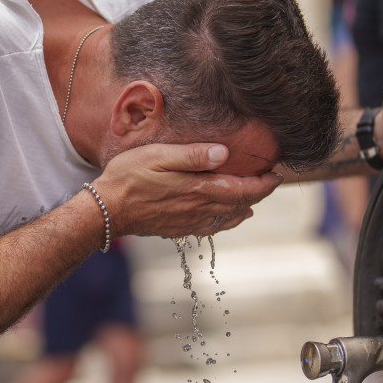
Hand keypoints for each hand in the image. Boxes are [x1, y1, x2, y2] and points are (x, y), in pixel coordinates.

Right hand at [92, 143, 282, 238]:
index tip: (276, 174)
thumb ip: (193, 155)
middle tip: (270, 182)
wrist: (106, 210)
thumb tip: (225, 153)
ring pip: (228, 217)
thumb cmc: (129, 176)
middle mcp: (198, 208)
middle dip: (259, 193)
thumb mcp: (159, 156)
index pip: (241, 188)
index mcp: (197, 188)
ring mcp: (188, 221)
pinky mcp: (178, 229)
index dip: (263, 183)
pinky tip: (229, 217)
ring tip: (254, 198)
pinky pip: (211, 227)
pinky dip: (227, 221)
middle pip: (239, 203)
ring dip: (245, 207)